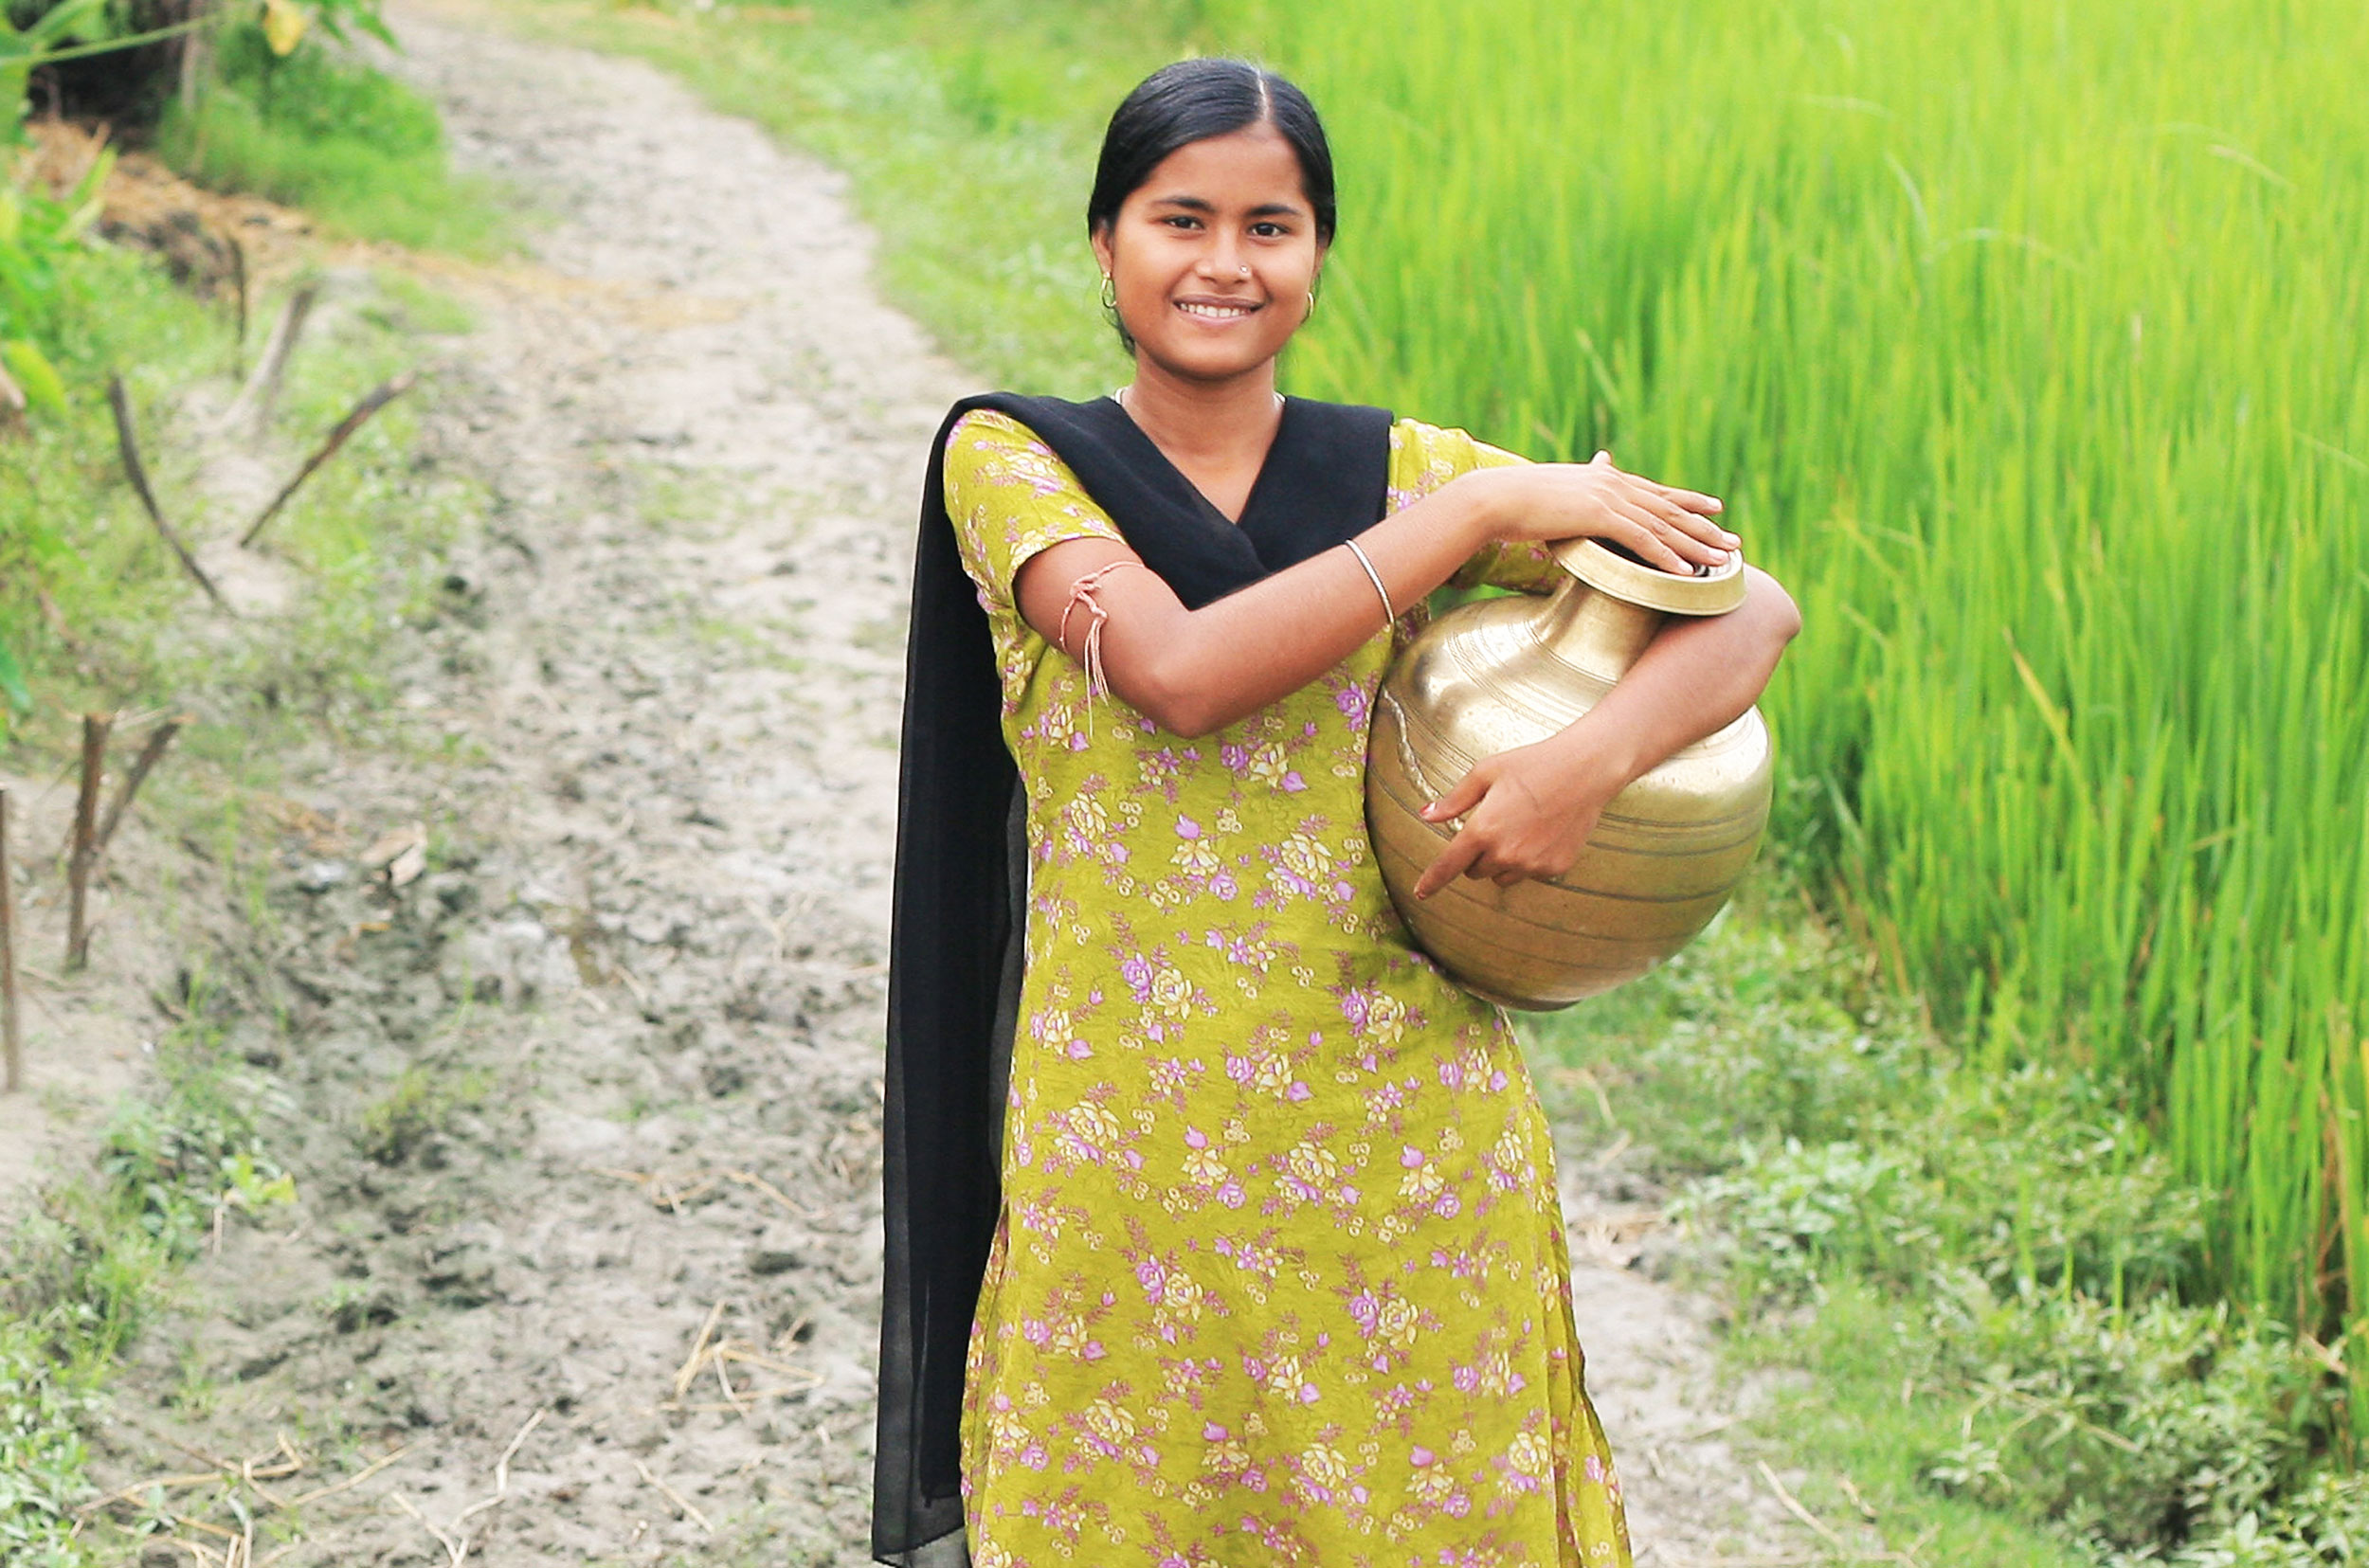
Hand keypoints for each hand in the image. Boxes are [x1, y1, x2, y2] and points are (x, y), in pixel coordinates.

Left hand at [1411, 739, 1620, 899]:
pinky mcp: (1554, 868)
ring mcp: (1532, 864)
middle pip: (1475, 872)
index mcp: (1483, 830)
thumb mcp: (1486, 772)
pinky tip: (1541, 833)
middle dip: (1476, 855)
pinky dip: (1528, 860)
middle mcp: (1506, 853)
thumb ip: (1454, 799)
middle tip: (1494, 826)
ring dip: (1501, 862)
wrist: (1586, 770)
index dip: (1432, 881)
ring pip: (1501, 877)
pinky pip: (1529, 874)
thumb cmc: (1534, 765)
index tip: (1421, 892)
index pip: (1448, 865)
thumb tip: (1427, 814)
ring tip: (1519, 828)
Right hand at [1458, 451, 1736, 573]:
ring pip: (1664, 527)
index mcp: (1606, 477)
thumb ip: (1576, 490)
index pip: (1657, 492)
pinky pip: (1642, 541)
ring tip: (1722, 562)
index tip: (1715, 508)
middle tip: (1733, 542)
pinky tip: (1685, 573)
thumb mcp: (1554, 492)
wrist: (1496, 497)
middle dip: (1705, 527)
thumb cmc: (1515, 500)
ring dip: (1696, 546)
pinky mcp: (1599, 516)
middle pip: (1670, 509)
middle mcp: (1614, 484)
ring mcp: (1609, 499)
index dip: (1689, 500)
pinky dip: (1666, 558)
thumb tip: (1584, 488)